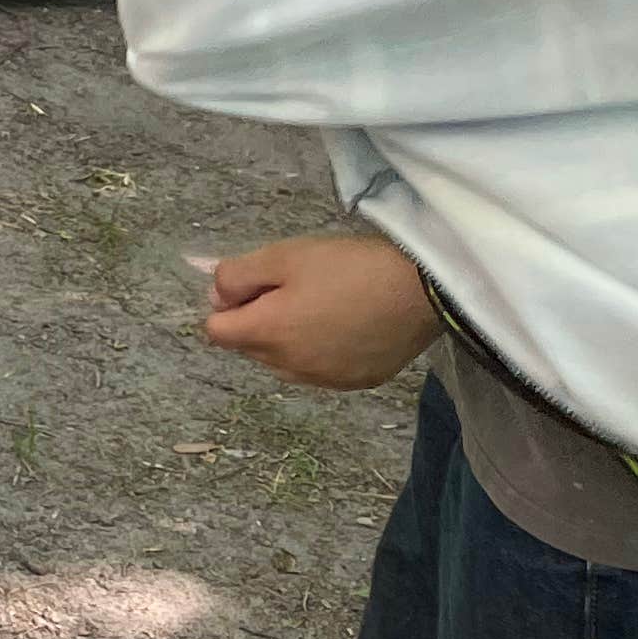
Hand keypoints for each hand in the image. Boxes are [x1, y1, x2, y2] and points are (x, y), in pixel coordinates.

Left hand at [203, 233, 438, 390]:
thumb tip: (216, 298)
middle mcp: (291, 367)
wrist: (421, 290)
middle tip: (290, 290)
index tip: (253, 286)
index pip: (216, 332)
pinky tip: (343, 327)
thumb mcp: (282, 256)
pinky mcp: (356, 382)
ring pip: (282, 364)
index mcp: (268, 334)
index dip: (225, 306)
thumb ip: (236, 276)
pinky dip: (317, 353)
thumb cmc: (348, 266)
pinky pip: (318, 371)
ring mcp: (326, 380)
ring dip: (285, 340)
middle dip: (255, 321)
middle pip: (249, 348)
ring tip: (318, 307)